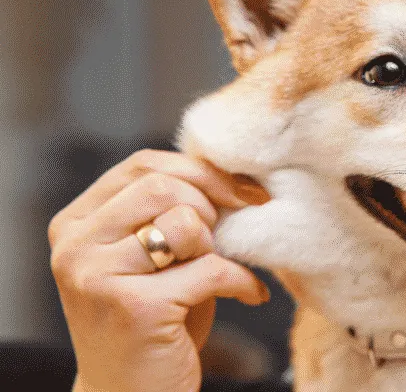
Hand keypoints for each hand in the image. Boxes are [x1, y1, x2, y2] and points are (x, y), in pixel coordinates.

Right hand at [49, 150, 271, 391]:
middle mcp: (76, 247)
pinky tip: (250, 295)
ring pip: (184, 223)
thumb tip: (239, 175)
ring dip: (218, 246)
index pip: (143, 165)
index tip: (244, 190)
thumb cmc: (154, 319)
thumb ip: (173, 210)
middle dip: (210, 206)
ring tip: (218, 270)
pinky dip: (243, 281)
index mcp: (76, 224)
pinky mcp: (135, 308)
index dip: (201, 171)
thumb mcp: (154, 255)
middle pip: (162, 186)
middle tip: (227, 237)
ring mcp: (98, 277)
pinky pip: (212, 268)